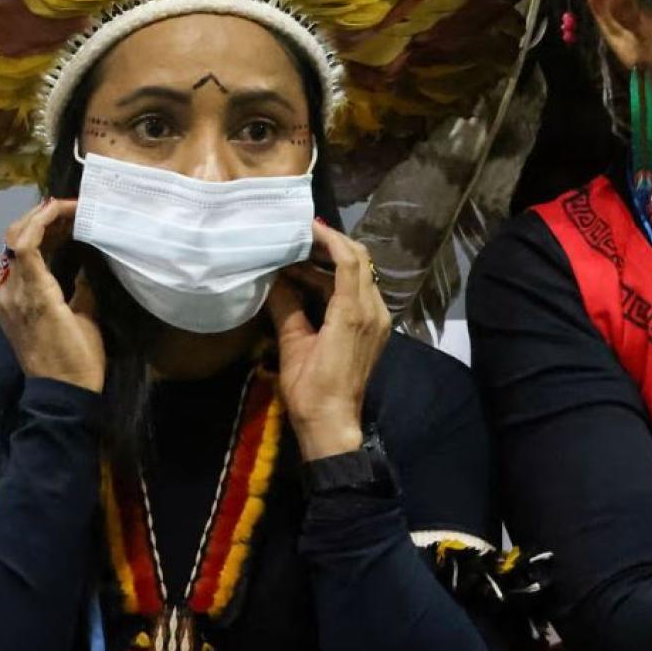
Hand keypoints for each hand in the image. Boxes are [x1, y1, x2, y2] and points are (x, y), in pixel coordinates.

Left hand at [0, 199, 104, 391]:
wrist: (58, 397)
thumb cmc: (80, 361)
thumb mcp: (89, 320)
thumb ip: (83, 286)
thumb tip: (84, 263)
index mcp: (34, 294)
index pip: (25, 242)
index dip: (42, 217)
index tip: (65, 206)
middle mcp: (11, 294)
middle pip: (12, 240)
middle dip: (37, 218)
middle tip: (66, 210)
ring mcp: (4, 302)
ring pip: (10, 253)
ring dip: (32, 232)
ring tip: (62, 224)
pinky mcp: (5, 310)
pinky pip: (12, 270)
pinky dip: (28, 252)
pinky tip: (51, 250)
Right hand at [267, 221, 391, 459]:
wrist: (333, 425)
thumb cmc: (310, 389)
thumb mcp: (292, 346)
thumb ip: (285, 306)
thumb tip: (273, 277)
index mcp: (353, 314)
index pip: (348, 260)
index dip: (329, 238)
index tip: (306, 225)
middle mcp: (373, 312)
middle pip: (360, 262)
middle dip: (332, 245)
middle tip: (300, 237)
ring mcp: (378, 321)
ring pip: (360, 276)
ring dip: (331, 264)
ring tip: (297, 259)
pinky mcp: (374, 329)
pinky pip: (361, 292)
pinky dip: (338, 281)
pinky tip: (310, 282)